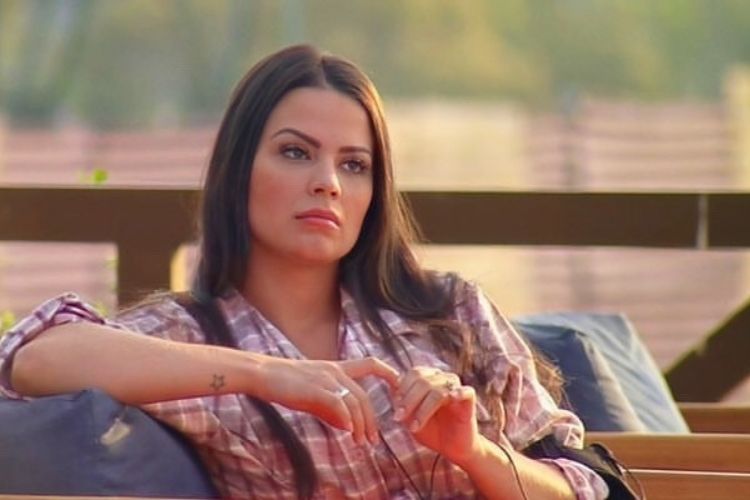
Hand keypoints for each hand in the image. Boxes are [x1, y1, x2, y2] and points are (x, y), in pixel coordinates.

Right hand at [255, 356, 399, 444]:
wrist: (262, 373)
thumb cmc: (286, 384)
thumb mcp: (313, 395)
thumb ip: (332, 408)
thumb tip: (349, 426)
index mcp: (337, 369)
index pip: (371, 364)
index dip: (389, 373)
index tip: (400, 387)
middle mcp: (335, 372)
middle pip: (363, 396)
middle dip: (372, 420)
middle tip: (373, 441)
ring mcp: (326, 379)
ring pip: (354, 402)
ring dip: (361, 425)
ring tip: (361, 442)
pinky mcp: (315, 388)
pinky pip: (338, 403)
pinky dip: (346, 418)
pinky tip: (348, 431)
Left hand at [393, 366, 482, 464]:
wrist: (453, 449)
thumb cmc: (431, 431)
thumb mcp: (410, 417)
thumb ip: (400, 400)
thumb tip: (387, 381)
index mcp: (429, 379)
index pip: (414, 373)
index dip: (402, 390)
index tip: (396, 412)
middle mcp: (442, 379)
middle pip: (422, 380)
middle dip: (408, 400)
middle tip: (399, 418)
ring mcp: (456, 388)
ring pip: (437, 390)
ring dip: (422, 409)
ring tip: (414, 428)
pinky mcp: (470, 400)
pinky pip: (466, 391)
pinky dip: (458, 393)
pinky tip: (451, 398)